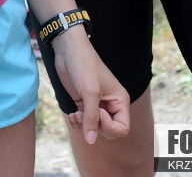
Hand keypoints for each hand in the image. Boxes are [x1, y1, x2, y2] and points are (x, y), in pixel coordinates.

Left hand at [52, 26, 129, 143]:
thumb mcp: (89, 92)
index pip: (122, 128)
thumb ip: (91, 118)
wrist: (69, 51)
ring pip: (95, 129)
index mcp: (120, 100)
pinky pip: (84, 123)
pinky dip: (78, 123)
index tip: (98, 111)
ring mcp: (97, 105)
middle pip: (109, 131)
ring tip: (76, 115)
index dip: (110, 126)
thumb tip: (90, 140)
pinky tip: (72, 114)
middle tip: (85, 114)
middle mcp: (111, 104)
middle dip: (96, 128)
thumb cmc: (84, 66)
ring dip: (84, 126)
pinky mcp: (84, 104)